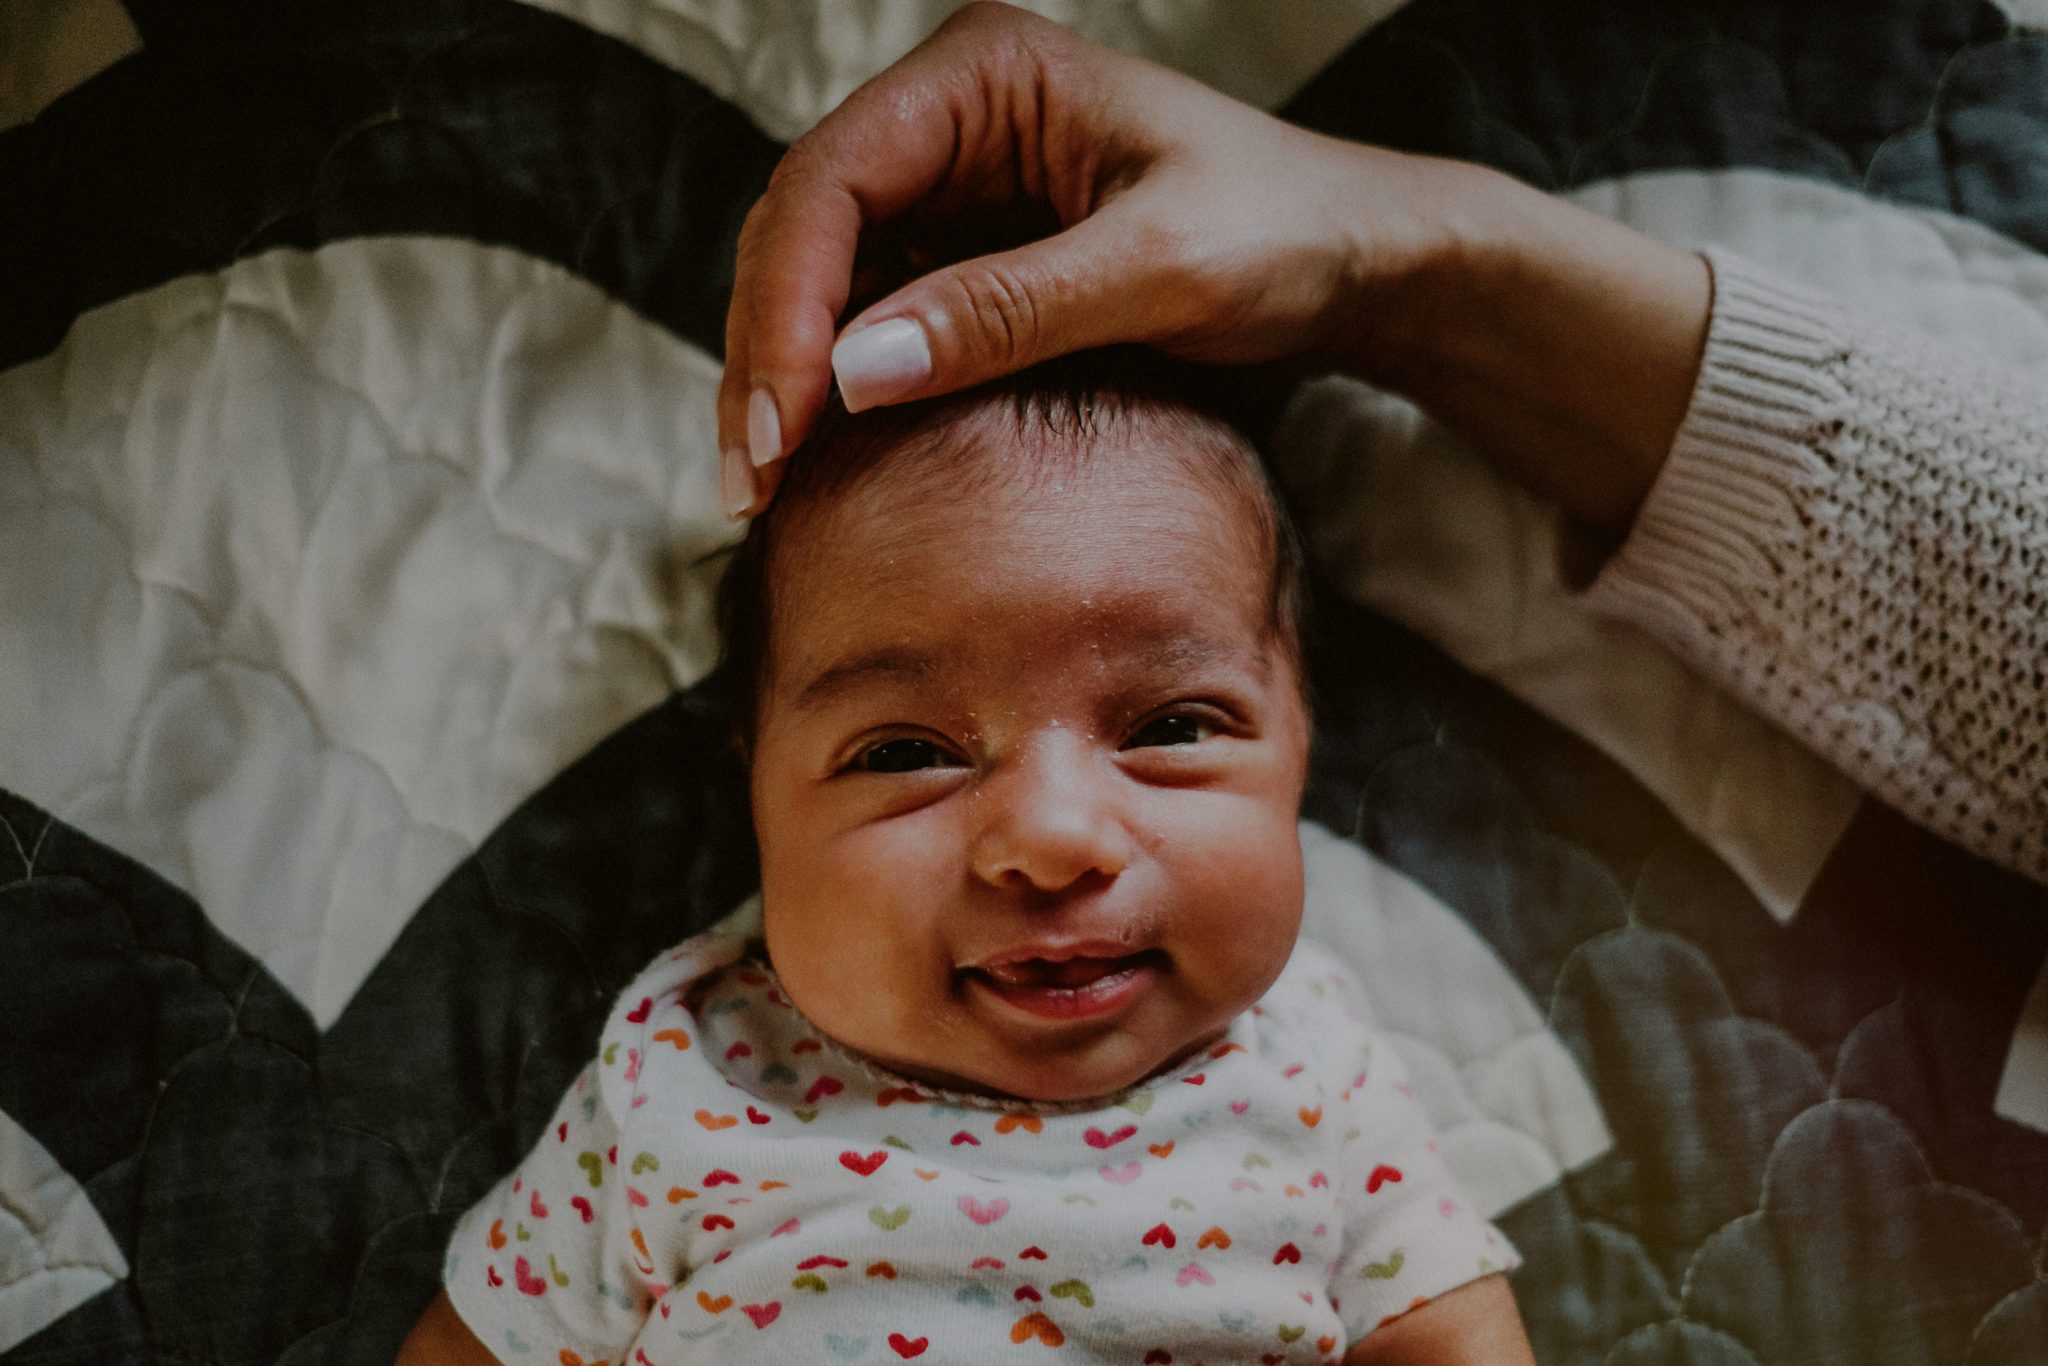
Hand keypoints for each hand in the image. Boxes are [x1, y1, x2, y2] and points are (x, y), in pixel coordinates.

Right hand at [716, 0, 1457, 514]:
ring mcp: (951, 181)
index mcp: (985, 75)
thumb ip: (1009, 312)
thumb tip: (854, 372)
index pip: (833, 178)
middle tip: (753, 480)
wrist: (1354, 258)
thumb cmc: (1283, 233)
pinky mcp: (965, 246)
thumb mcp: (1158, 272)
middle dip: (768, 351)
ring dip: (785, 377)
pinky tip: (822, 460)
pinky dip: (837, 386)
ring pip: (817, 274)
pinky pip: (869, 311)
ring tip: (767, 489)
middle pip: (801, 226)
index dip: (787, 304)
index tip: (781, 424)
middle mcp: (950, 114)